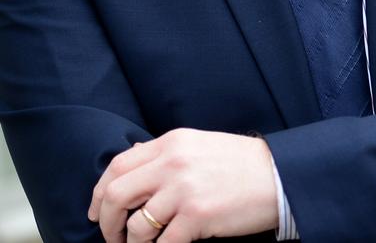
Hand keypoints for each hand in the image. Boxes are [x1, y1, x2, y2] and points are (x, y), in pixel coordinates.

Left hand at [88, 128, 279, 242]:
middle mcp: (172, 163)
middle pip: (116, 193)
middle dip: (107, 221)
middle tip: (111, 237)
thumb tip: (132, 168)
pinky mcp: (197, 216)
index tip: (96, 211)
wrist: (280, 175)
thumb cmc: (241, 164)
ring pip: (136, 225)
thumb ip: (165, 156)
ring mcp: (183, 190)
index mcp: (171, 143)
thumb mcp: (198, 147)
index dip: (99, 191)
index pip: (117, 164)